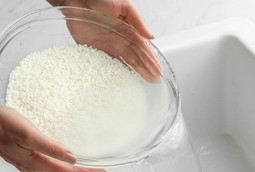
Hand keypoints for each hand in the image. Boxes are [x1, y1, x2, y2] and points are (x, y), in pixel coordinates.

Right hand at [0, 106, 107, 171]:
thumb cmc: (1, 125)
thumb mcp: (29, 134)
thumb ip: (51, 147)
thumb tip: (72, 156)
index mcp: (37, 162)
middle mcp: (34, 166)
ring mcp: (30, 162)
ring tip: (89, 170)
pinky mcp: (26, 156)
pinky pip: (51, 167)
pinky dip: (64, 167)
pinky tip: (66, 162)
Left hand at [48, 0, 162, 81]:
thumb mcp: (124, 5)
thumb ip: (138, 20)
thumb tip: (151, 36)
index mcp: (129, 30)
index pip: (144, 48)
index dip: (152, 59)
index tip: (159, 70)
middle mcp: (121, 39)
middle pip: (136, 58)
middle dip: (147, 69)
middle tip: (155, 80)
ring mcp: (109, 46)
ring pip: (125, 62)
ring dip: (135, 72)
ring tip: (145, 82)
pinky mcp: (95, 50)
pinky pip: (107, 63)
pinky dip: (115, 71)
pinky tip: (123, 79)